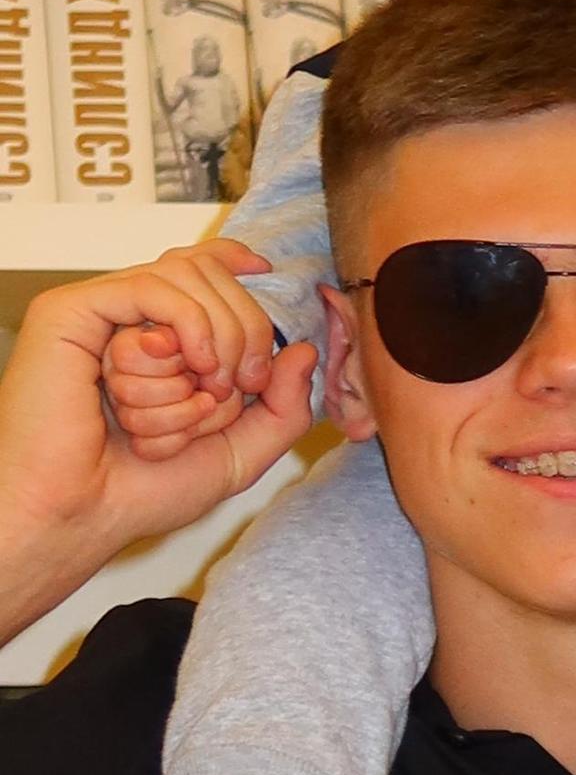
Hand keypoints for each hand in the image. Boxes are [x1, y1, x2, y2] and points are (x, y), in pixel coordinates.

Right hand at [0, 243, 316, 640]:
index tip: (267, 272)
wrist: (85, 512)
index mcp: (157, 341)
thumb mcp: (239, 453)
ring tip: (196, 399)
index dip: (232, 263)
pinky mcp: (72, 312)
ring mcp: (98, 313)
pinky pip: (155, 289)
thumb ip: (283, 408)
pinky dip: (190, 327)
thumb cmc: (143, 490)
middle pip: (207, 275)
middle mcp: (126, 321)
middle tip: (231, 388)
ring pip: (185, 284)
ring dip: (208, 352)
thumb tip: (304, 348)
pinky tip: (195, 367)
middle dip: (241, 336)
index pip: (197, 268)